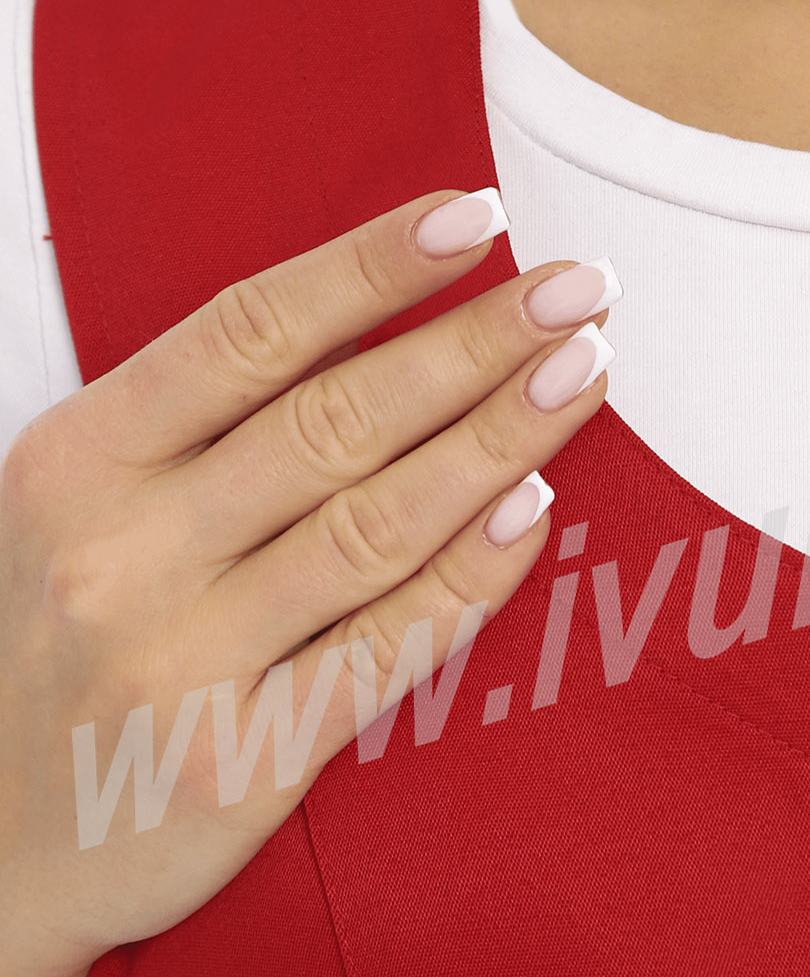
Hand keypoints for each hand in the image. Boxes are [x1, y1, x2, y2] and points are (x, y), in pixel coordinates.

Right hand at [0, 188, 615, 976]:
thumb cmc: (59, 651)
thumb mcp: (79, 511)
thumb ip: (197, 428)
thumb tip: (380, 319)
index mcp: (76, 465)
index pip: (247, 333)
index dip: (371, 267)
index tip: (476, 216)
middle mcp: (124, 555)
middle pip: (333, 419)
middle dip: (471, 342)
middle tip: (578, 288)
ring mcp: (183, 663)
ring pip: (375, 524)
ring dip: (498, 440)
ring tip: (583, 373)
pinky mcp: (245, 760)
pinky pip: (387, 648)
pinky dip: (472, 574)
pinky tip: (537, 508)